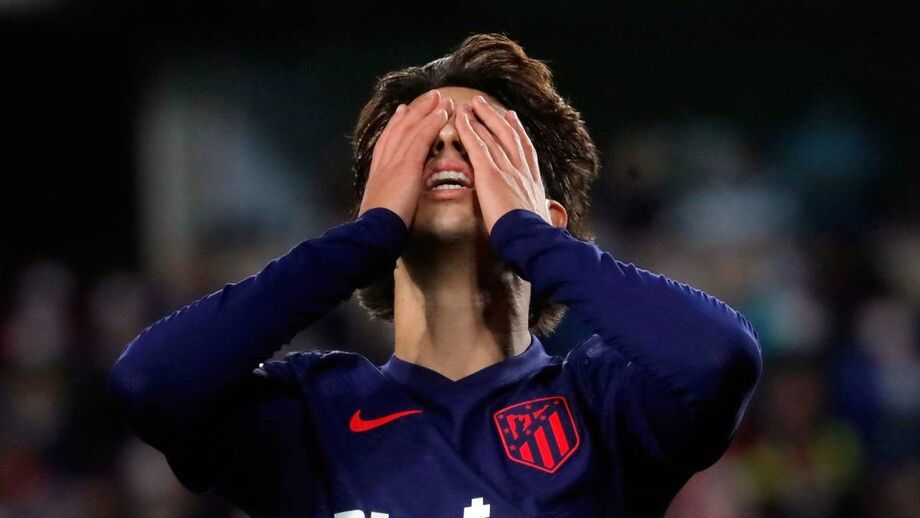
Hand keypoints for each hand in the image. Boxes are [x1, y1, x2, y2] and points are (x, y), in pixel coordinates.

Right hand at [358, 90, 453, 226]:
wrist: (376, 229)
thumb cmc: (380, 225)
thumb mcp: (384, 204)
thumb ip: (391, 192)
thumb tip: (397, 191)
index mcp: (378, 170)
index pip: (388, 139)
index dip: (397, 124)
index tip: (404, 110)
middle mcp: (385, 160)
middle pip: (400, 128)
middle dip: (415, 111)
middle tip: (429, 97)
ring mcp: (395, 160)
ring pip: (411, 129)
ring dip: (427, 111)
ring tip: (440, 98)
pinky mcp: (407, 165)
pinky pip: (421, 138)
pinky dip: (432, 123)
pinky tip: (442, 112)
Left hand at [455, 95, 551, 233]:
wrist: (530, 238)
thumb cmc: (533, 235)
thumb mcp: (539, 217)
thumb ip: (535, 208)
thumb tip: (539, 211)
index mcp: (532, 180)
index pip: (525, 148)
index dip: (517, 130)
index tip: (511, 117)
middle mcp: (521, 169)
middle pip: (508, 134)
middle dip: (495, 116)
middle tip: (483, 102)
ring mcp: (506, 169)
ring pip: (492, 136)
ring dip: (479, 118)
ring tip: (470, 104)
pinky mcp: (490, 174)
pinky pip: (477, 147)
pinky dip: (469, 130)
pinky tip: (461, 119)